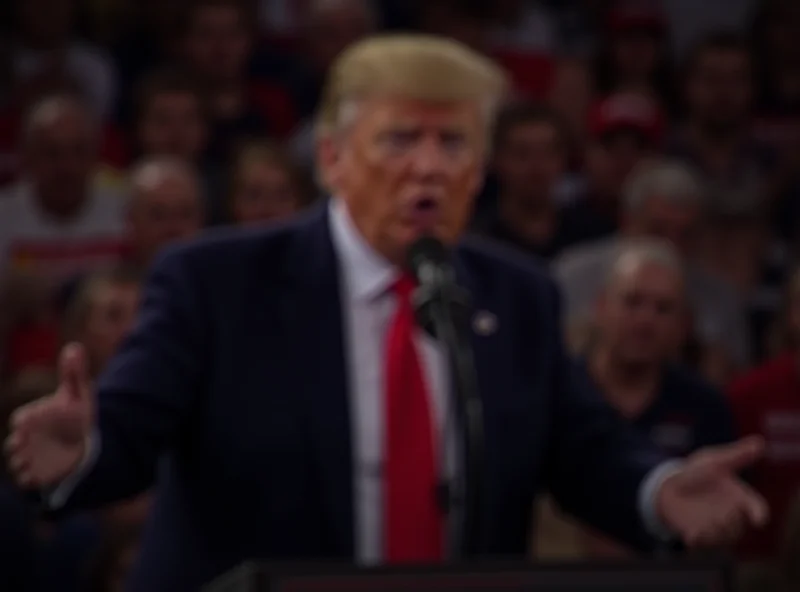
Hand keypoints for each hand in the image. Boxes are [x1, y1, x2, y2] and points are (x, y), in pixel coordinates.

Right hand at [3, 343, 94, 488]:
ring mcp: (28, 457)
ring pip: (16, 463)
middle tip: (26, 444)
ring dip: (22, 464)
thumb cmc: (75, 413)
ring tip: (32, 462)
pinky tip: (38, 477)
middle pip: (13, 444)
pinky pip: (26, 481)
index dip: (24, 422)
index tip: (30, 423)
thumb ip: (74, 372)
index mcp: (30, 417)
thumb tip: (75, 346)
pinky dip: (29, 480)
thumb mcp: (78, 392)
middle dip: (18, 445)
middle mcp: (24, 438)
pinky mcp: (36, 474)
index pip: (20, 420)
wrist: (82, 439)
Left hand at [656, 436, 768, 547]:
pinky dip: (697, 541)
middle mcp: (730, 516)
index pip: (757, 508)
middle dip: (735, 523)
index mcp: (739, 498)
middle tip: (728, 515)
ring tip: (712, 523)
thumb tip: (759, 442)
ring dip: (719, 534)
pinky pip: (700, 543)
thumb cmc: (697, 472)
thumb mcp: (715, 461)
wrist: (669, 484)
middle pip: (739, 526)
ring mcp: (714, 527)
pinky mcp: (697, 534)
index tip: (758, 519)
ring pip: (722, 538)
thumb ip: (737, 455)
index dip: (759, 513)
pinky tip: (690, 537)